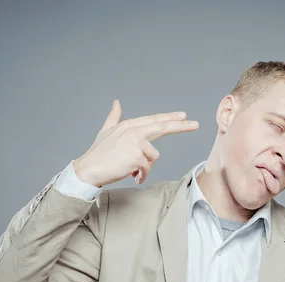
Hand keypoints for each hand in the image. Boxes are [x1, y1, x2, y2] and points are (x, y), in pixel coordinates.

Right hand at [73, 99, 198, 186]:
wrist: (88, 169)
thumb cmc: (98, 153)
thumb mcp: (106, 131)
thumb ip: (114, 117)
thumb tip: (117, 102)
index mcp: (130, 125)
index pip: (154, 120)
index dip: (170, 117)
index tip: (184, 116)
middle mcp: (135, 131)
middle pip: (163, 127)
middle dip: (182, 126)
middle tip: (196, 124)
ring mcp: (137, 143)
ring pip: (153, 157)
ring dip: (144, 167)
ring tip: (131, 169)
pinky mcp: (138, 156)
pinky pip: (147, 169)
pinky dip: (140, 175)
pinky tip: (131, 175)